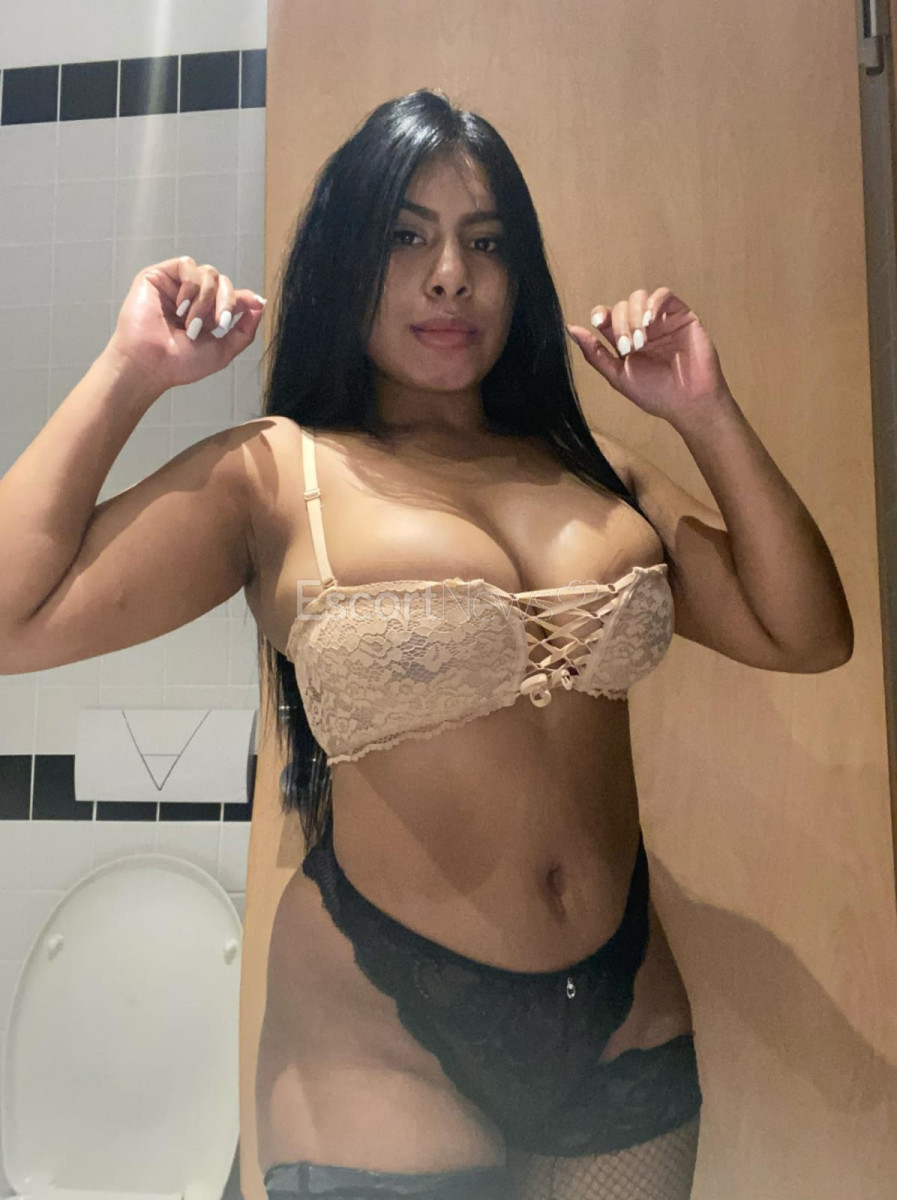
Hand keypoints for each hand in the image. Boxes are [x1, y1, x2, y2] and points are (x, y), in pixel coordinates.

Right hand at [104, 256, 266, 393]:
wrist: (151, 364)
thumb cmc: (180, 363)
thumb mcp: (222, 351)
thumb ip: (244, 331)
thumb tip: (259, 305)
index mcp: (207, 315)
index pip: (232, 295)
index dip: (245, 297)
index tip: (257, 303)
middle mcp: (193, 299)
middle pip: (223, 281)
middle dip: (226, 301)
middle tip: (219, 323)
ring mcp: (176, 286)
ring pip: (208, 272)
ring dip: (205, 299)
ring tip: (190, 322)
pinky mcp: (159, 276)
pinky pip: (187, 265)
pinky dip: (190, 286)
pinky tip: (180, 306)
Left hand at [566, 286, 730, 426]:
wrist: (689, 401)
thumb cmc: (654, 393)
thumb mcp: (618, 376)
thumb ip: (595, 353)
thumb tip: (570, 328)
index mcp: (624, 340)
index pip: (606, 316)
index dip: (600, 314)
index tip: (598, 323)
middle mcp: (641, 327)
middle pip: (621, 307)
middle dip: (620, 325)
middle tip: (629, 349)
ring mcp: (661, 320)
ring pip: (639, 298)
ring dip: (635, 315)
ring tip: (642, 341)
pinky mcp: (681, 315)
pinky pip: (664, 295)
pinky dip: (654, 303)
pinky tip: (651, 322)